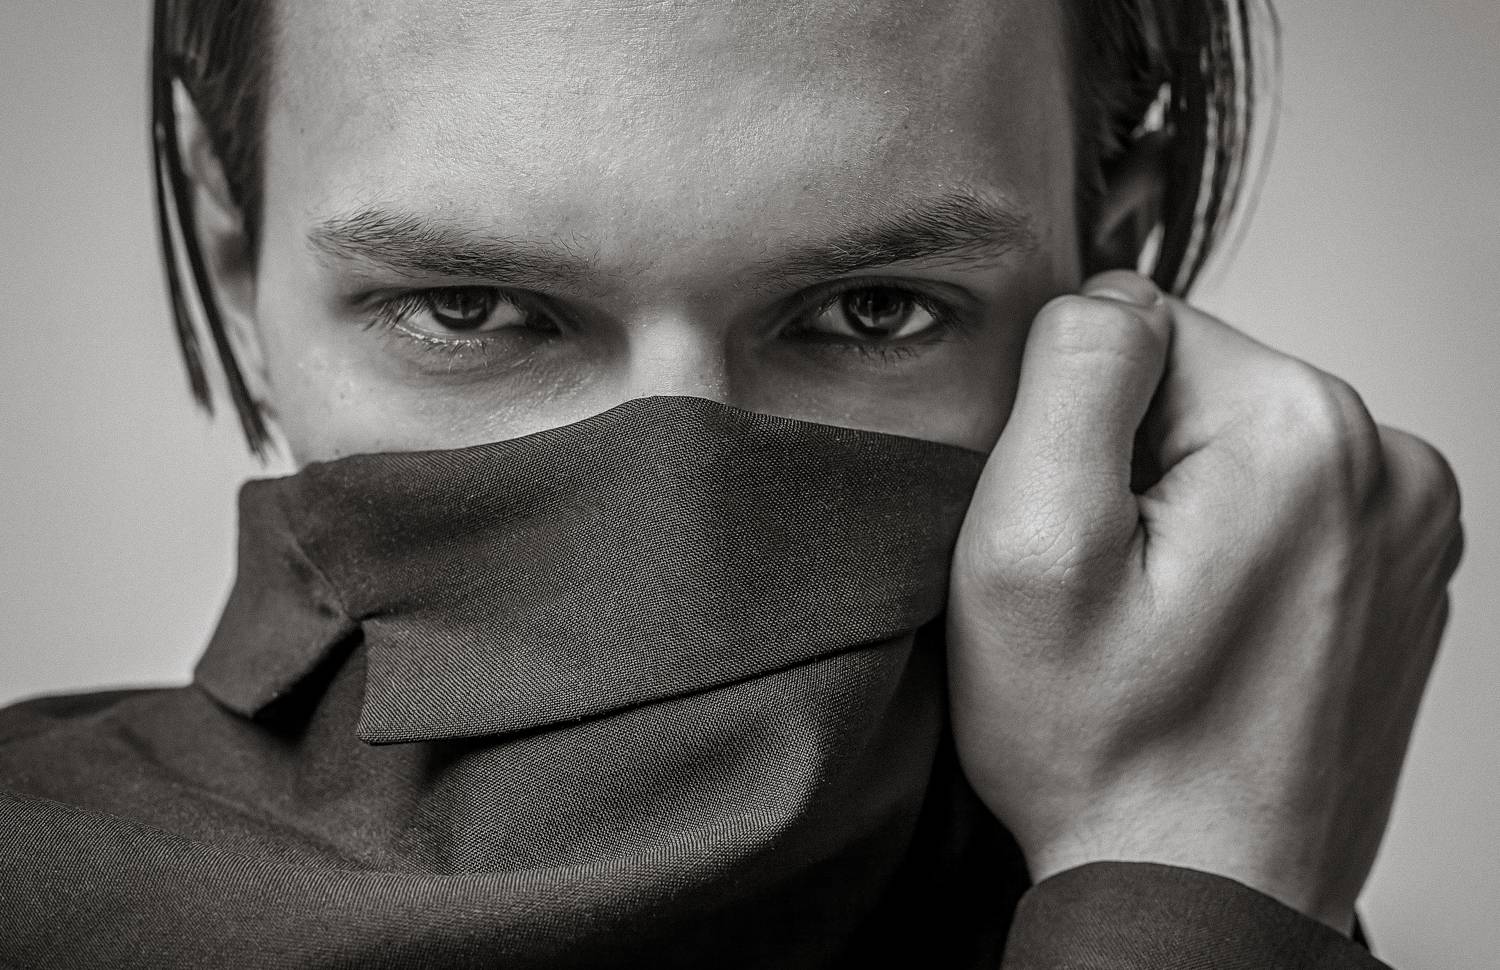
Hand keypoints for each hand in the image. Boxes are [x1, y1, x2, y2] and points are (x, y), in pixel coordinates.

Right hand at [947, 270, 1462, 931]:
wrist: (1197, 895)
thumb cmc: (1107, 749)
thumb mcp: (1030, 547)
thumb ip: (1068, 375)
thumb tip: (1105, 298)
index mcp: (1303, 431)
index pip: (1141, 327)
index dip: (1072, 427)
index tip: (1080, 536)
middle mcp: (1389, 462)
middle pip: (1197, 386)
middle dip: (1130, 465)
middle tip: (1111, 588)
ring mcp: (1411, 524)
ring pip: (1237, 446)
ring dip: (1179, 510)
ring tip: (1159, 620)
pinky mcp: (1403, 574)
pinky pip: (1284, 506)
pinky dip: (1231, 550)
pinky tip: (1207, 633)